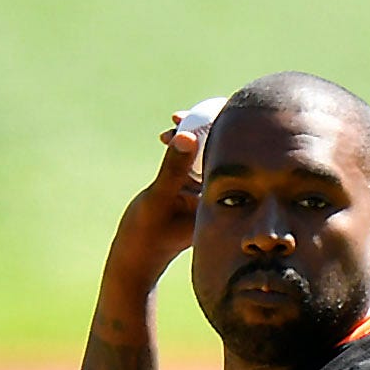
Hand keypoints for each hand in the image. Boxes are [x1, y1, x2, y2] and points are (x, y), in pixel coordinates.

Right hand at [106, 117, 206, 286]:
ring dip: (190, 134)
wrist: (138, 259)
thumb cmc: (147, 235)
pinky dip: (181, 146)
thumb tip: (187, 135)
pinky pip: (193, 160)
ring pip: (206, 152)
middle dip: (203, 126)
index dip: (222, 127)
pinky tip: (167, 138)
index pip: (231, 154)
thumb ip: (173, 168)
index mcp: (219, 195)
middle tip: (181, 117)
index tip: (205, 110)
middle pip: (222, 149)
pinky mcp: (192, 190)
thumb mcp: (159, 198)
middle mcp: (218, 192)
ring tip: (171, 126)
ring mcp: (205, 191)